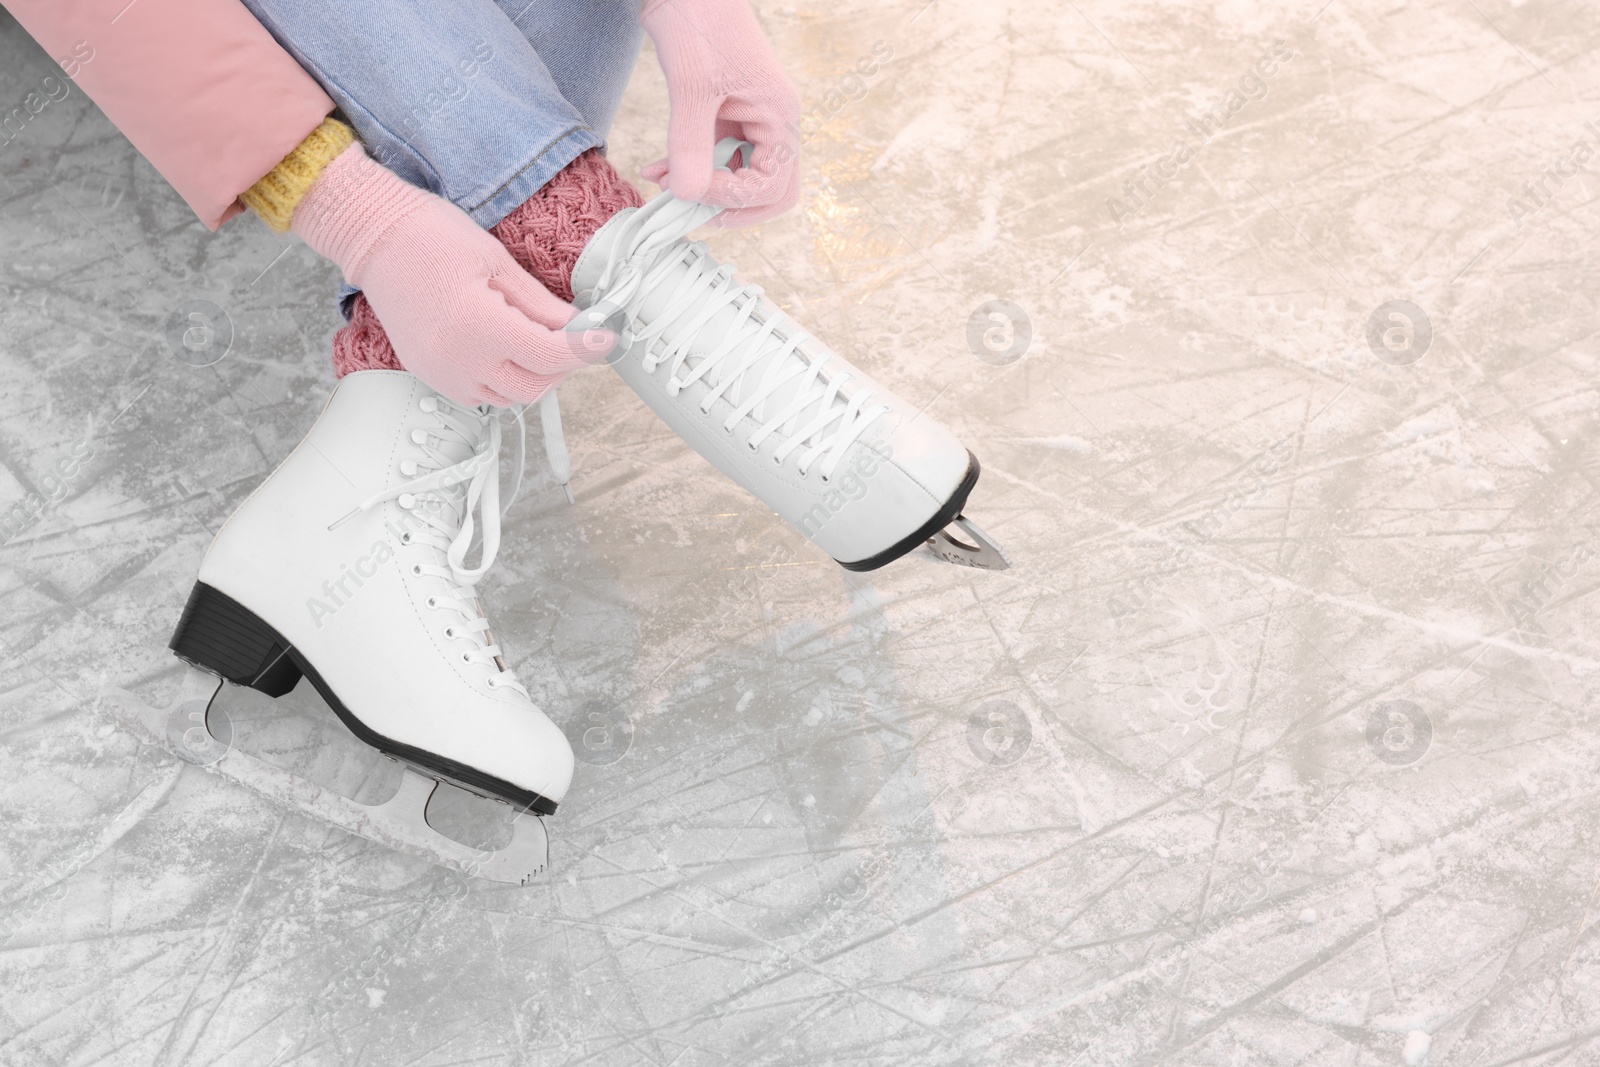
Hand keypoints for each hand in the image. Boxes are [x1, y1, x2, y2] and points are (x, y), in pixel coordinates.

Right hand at [292, 145, 614, 405]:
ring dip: (534, 376)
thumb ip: (540, 304)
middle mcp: (458, 358)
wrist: (374, 236)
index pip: (549, 355)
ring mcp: (441, 372)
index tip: (606, 338)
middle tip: (573, 337)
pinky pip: (482, 395)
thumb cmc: (433, 236)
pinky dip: (504, 380)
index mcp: (478, 324)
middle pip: (534, 387)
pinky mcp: (430, 375)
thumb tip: (578, 327)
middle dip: (562, 366)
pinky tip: (506, 349)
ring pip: (509, 398)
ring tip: (538, 341)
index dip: (585, 349)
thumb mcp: (499, 262)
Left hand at [639, 0, 800, 225]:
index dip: (733, 198)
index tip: (692, 189)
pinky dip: (689, 169)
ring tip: (662, 182)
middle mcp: (771, 124)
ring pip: (739, 178)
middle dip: (730, 207)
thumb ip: (689, 146)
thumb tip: (686, 196)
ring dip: (702, 189)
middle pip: (770, 191)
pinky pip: (715, 159)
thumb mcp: (690, 88)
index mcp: (778, 117)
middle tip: (691, 211)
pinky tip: (658, 168)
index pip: (772, 186)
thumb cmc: (698, 23)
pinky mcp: (725, 117)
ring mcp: (750, 122)